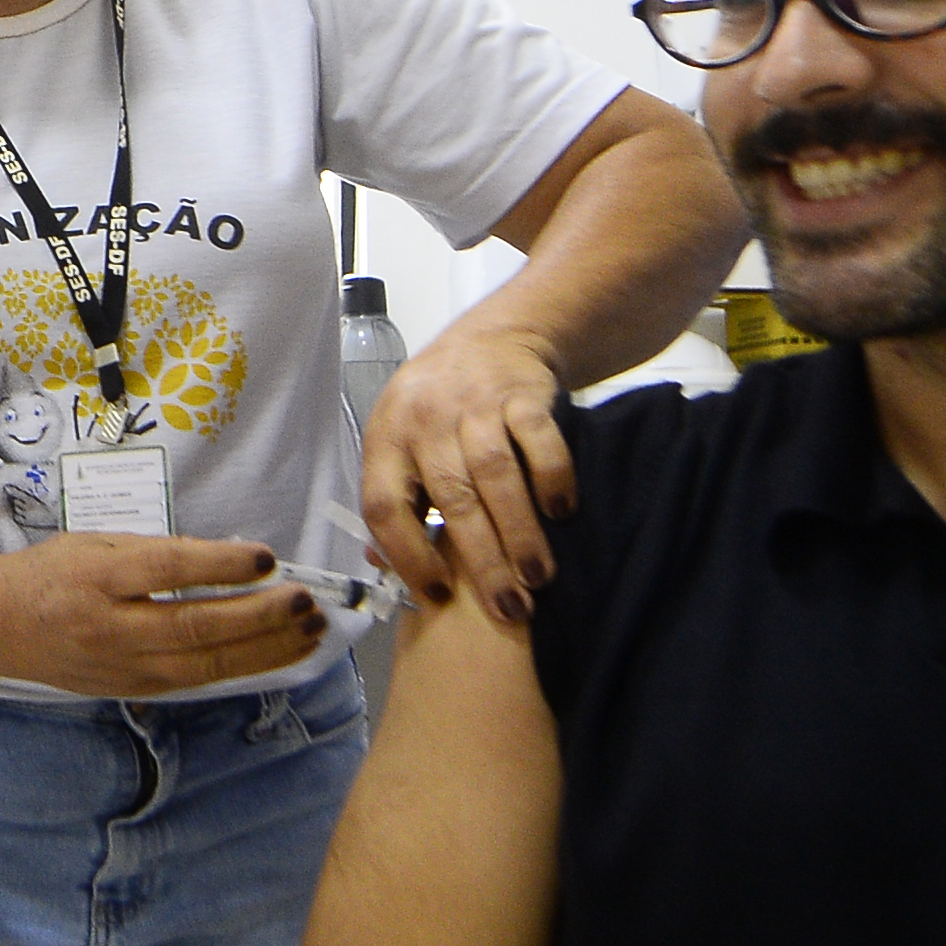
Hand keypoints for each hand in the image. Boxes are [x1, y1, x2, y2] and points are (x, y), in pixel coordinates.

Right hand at [0, 534, 328, 698]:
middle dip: (260, 617)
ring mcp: (125, 667)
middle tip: (305, 600)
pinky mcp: (135, 689)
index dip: (221, 565)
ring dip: (266, 647)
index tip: (266, 557)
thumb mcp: (97, 543)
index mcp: (99, 578)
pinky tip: (279, 652)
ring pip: (206, 663)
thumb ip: (156, 552)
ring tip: (309, 630)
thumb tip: (228, 561)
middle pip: (196, 627)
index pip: (169, 570)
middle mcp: (112, 628)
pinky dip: (244, 665)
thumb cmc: (53, 574)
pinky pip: (198, 678)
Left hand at [362, 324, 576, 620]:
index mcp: (386, 439)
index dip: (408, 555)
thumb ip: (397, 499)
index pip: (385, 505)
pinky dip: (552, 477)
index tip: (438, 595)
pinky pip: (538, 439)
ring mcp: (475, 404)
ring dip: (520, 532)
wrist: (495, 336)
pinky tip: (562, 514)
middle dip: (483, 562)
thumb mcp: (401, 441)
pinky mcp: (522, 392)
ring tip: (538, 578)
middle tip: (509, 609)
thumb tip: (383, 565)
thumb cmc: (440, 409)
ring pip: (495, 476)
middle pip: (452, 499)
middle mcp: (426, 420)